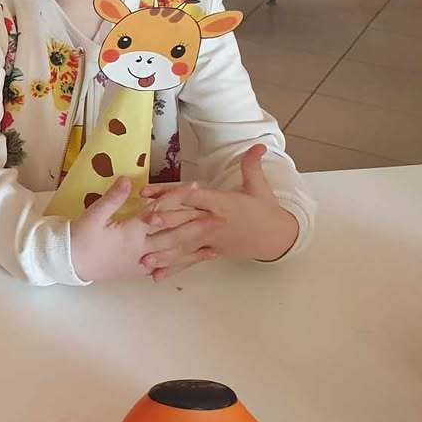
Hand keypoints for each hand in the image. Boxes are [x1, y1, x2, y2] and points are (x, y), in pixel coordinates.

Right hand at [69, 177, 198, 282]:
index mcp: (131, 232)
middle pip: (174, 235)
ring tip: (211, 242)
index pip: (160, 212)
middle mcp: (142, 248)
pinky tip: (191, 260)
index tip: (195, 188)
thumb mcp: (93, 215)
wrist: (69, 263)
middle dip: (196, 226)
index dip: (178, 199)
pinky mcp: (138, 269)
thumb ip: (113, 198)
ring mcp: (142, 261)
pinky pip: (164, 265)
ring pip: (172, 253)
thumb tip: (128, 179)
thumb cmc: (79, 237)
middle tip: (217, 217)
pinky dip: (179, 262)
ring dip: (193, 246)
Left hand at [138, 144, 298, 279]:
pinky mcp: (211, 252)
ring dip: (164, 252)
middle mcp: (213, 222)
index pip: (195, 197)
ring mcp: (211, 240)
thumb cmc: (265, 210)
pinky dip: (174, 268)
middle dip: (165, 224)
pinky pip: (190, 261)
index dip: (174, 195)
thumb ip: (252, 165)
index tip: (156, 196)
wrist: (277, 238)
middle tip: (143, 226)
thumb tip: (258, 145)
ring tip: (143, 259)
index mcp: (222, 204)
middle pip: (186, 222)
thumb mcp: (260, 187)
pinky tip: (157, 277)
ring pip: (184, 245)